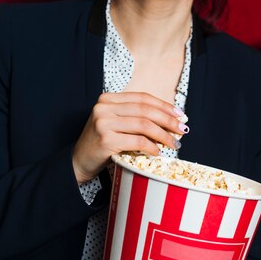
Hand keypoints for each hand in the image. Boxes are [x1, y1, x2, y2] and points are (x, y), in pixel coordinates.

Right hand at [72, 92, 188, 182]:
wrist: (78, 162)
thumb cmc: (102, 143)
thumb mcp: (116, 123)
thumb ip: (136, 117)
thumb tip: (171, 119)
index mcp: (108, 99)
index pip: (142, 98)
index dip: (164, 105)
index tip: (180, 114)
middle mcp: (104, 107)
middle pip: (145, 110)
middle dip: (168, 120)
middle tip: (182, 130)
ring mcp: (103, 123)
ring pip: (144, 125)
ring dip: (164, 135)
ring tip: (174, 144)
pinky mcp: (105, 140)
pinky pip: (137, 142)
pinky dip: (152, 147)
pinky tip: (158, 152)